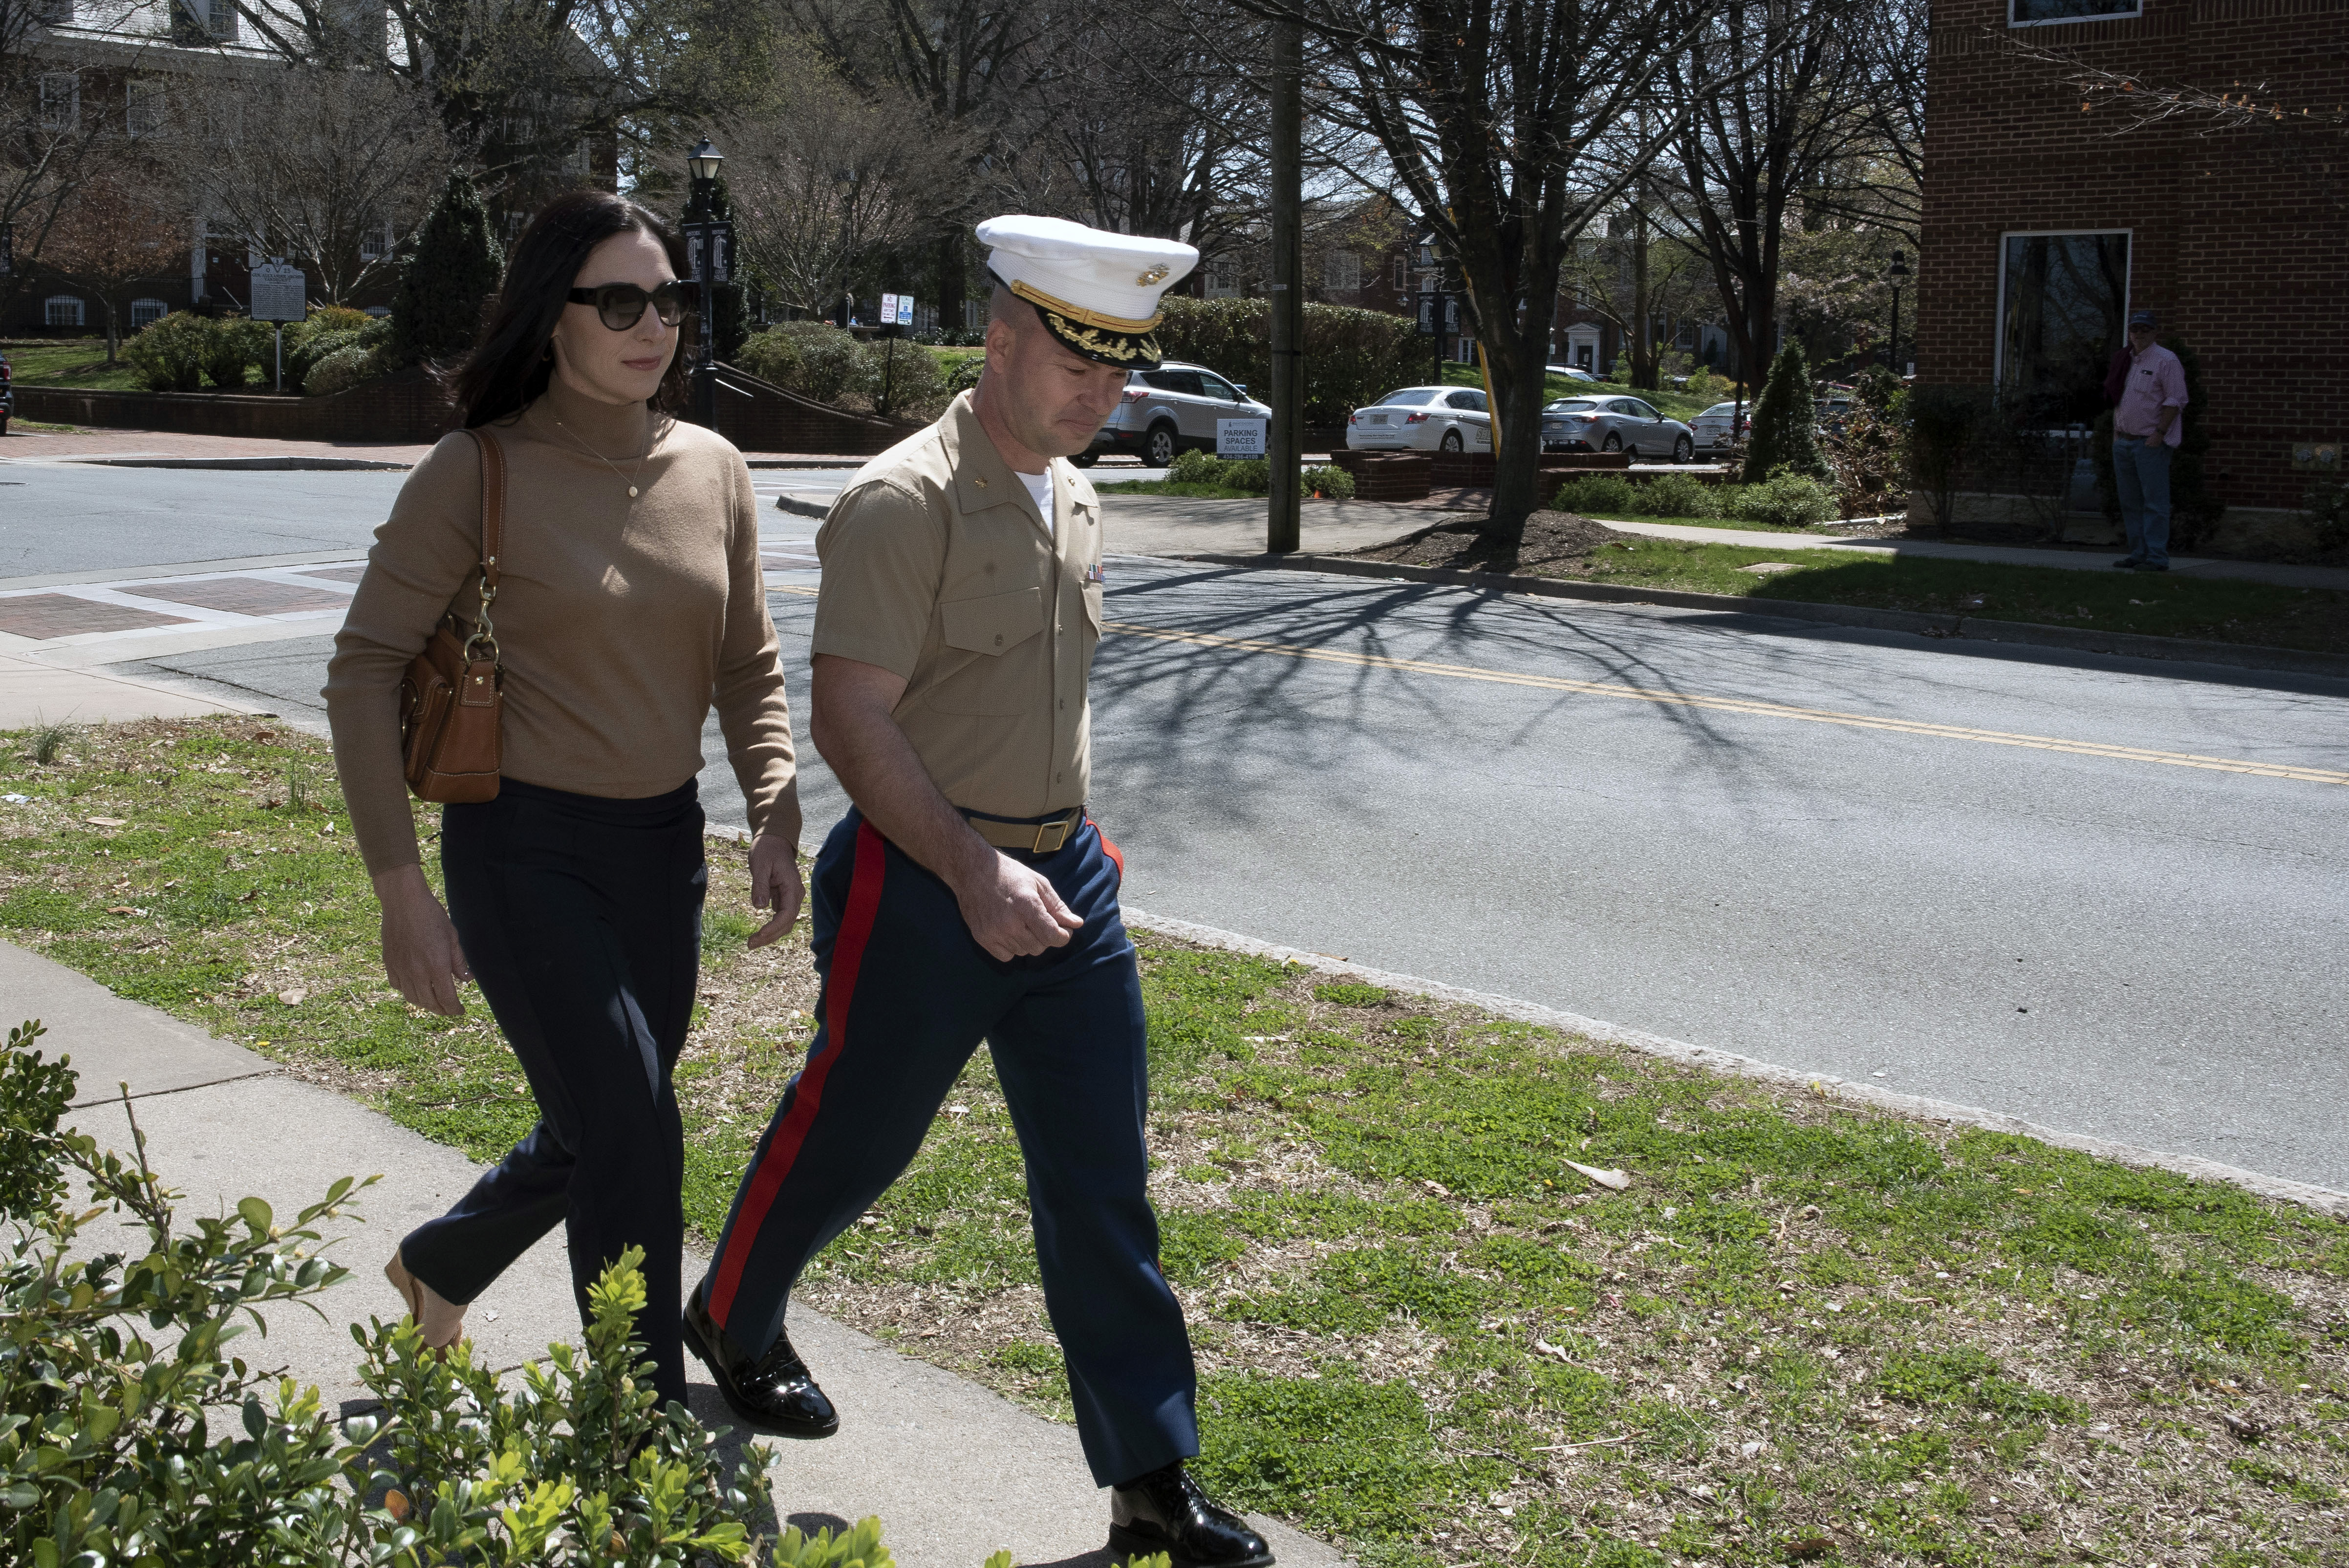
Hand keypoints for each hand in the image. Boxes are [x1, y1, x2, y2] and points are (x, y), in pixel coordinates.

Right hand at [374, 865, 471, 1016]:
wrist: (404, 902)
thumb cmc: (432, 916)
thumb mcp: (452, 938)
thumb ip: (459, 962)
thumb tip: (467, 980)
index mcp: (437, 966)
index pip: (447, 999)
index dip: (455, 1009)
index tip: (460, 1011)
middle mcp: (417, 972)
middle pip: (429, 1003)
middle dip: (442, 1009)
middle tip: (449, 1009)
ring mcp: (401, 969)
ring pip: (412, 997)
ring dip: (425, 1003)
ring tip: (434, 1002)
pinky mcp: (389, 963)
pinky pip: (397, 985)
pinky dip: (407, 991)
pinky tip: (415, 988)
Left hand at [747, 832, 805, 948]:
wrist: (774, 840)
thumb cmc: (766, 849)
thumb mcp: (759, 865)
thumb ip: (760, 885)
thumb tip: (758, 907)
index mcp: (792, 886)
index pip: (787, 914)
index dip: (773, 928)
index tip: (758, 936)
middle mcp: (795, 894)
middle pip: (787, 923)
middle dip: (770, 936)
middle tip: (750, 944)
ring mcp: (791, 897)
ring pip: (785, 923)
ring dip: (771, 934)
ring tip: (752, 942)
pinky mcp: (784, 898)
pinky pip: (780, 917)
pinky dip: (771, 927)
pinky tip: (759, 933)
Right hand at [950, 850, 1084, 960]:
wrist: (972, 870)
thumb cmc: (1010, 874)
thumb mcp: (1038, 884)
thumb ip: (1058, 906)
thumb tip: (1077, 924)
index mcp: (1026, 905)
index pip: (1052, 936)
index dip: (1063, 936)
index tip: (1064, 930)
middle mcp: (1009, 922)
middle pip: (1039, 947)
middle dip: (1045, 937)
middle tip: (1039, 921)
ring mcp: (994, 932)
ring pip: (1024, 952)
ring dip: (1028, 941)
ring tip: (1021, 921)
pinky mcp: (982, 938)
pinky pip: (1006, 956)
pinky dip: (1012, 947)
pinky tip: (1009, 930)